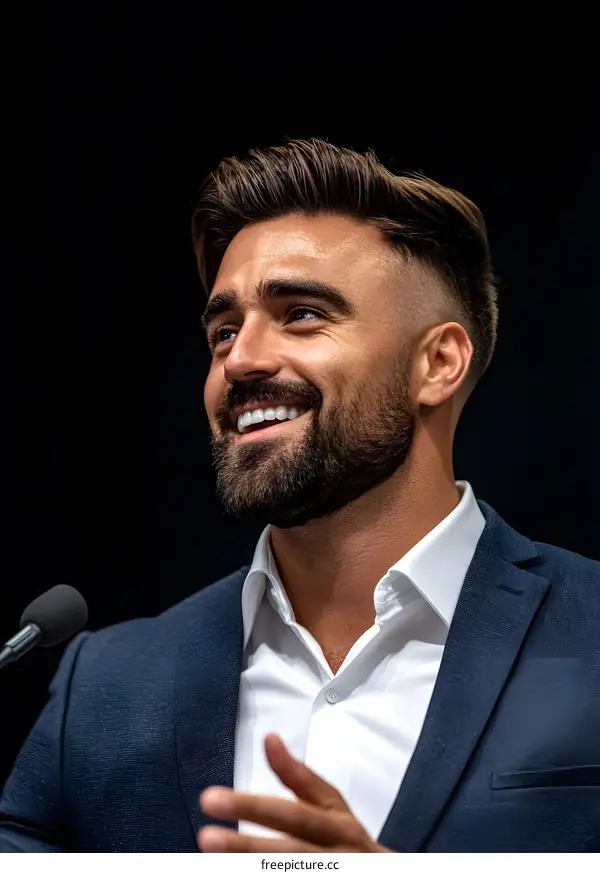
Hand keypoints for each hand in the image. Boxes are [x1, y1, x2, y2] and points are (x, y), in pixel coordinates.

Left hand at [198, 733, 392, 852]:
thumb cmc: (347, 838)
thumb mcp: (330, 802)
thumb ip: (298, 774)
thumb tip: (270, 739)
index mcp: (337, 826)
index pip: (292, 814)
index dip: (252, 806)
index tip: (211, 799)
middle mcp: (335, 855)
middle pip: (290, 853)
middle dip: (246, 846)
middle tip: (207, 837)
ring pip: (288, 872)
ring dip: (248, 867)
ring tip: (211, 859)